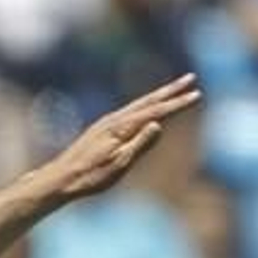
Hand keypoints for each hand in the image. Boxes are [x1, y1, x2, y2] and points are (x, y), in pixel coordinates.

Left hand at [46, 74, 202, 200]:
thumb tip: (159, 123)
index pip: (156, 112)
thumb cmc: (89, 177)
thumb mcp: (119, 165)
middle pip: (148, 101)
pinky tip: (145, 109)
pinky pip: (128, 111)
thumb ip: (140, 144)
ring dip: (157, 95)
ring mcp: (106, 123)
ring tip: (173, 89)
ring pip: (138, 104)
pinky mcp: (101, 129)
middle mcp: (114, 120)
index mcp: (121, 127)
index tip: (197, 94)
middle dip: (171, 90)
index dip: (177, 104)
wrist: (60, 178)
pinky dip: (143, 105)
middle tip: (190, 78)